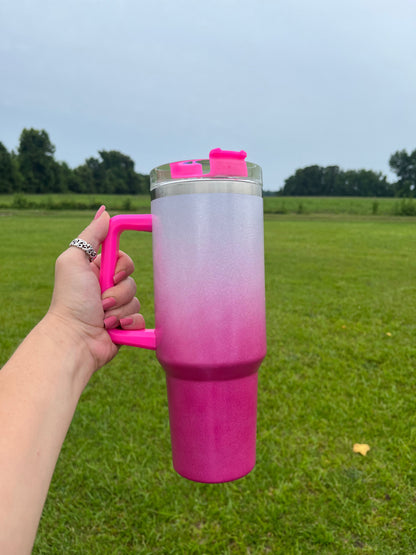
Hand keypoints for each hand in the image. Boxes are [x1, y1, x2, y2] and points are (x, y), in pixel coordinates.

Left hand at [47, 206, 143, 372]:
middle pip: (132, 279)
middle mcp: (106, 288)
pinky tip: (115, 329)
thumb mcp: (74, 260)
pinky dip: (129, 324)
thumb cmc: (71, 300)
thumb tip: (105, 213)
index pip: (123, 258)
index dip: (123, 265)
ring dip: (120, 309)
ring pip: (136, 300)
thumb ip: (90, 235)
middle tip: (102, 299)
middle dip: (119, 290)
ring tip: (103, 318)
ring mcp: (116, 308)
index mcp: (96, 271)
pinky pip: (141, 319)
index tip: (114, 272)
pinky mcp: (124, 326)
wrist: (75, 339)